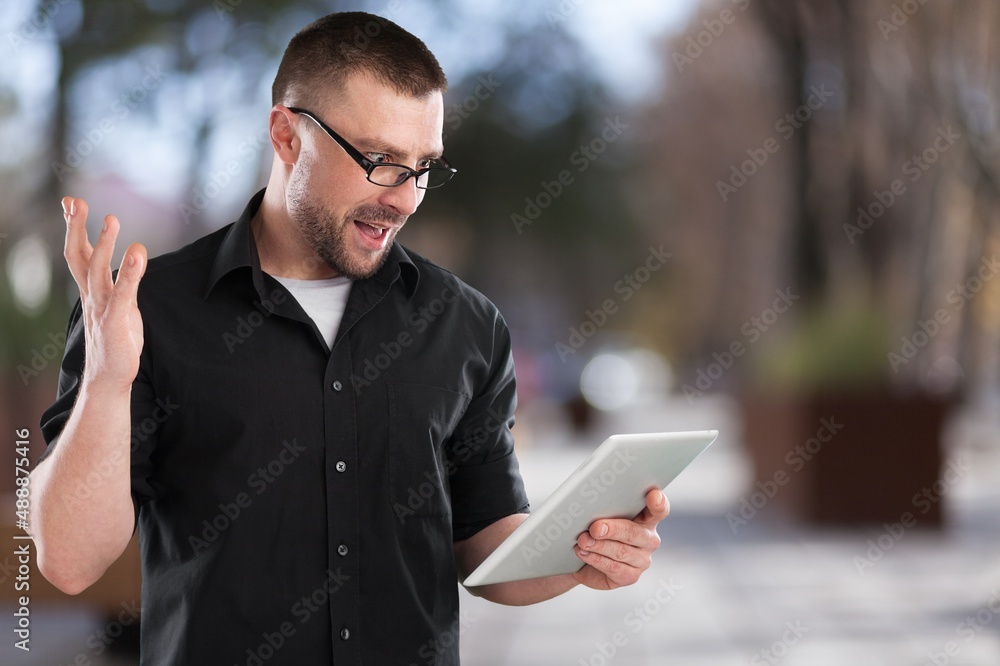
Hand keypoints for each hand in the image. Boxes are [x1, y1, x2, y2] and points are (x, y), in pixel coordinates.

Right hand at [62, 196, 147, 392]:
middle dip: (76, 228)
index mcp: (92, 289)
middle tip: (75, 201)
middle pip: (79, 256)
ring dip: (104, 244)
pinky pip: (123, 293)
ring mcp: (103, 307)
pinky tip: (137, 254)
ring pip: (98, 271)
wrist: (110, 376)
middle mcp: (93, 295)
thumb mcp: (119, 302)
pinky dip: (129, 273)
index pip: (78, 253)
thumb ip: (122, 279)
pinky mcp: (117, 321)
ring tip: (111, 219)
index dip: (74, 227)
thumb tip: (130, 256)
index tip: (70, 202)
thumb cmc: (116, 338)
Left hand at [572, 489, 668, 590]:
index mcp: (647, 519)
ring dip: (599, 545)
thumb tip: (589, 508)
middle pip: (634, 532)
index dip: (658, 502)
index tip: (653, 495)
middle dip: (613, 529)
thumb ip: (604, 510)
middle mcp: (648, 539)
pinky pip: (614, 568)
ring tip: (583, 540)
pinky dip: (596, 559)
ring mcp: (642, 560)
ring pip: (621, 551)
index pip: (659, 509)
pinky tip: (584, 552)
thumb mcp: (601, 516)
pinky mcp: (631, 576)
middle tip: (595, 528)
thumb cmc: (596, 532)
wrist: (583, 560)